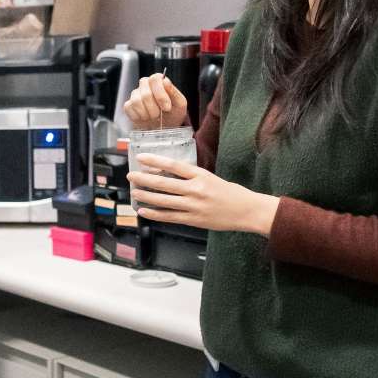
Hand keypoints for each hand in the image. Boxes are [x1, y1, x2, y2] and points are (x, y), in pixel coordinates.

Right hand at [125, 74, 189, 131]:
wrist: (164, 127)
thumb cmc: (173, 113)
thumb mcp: (179, 104)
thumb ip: (174, 92)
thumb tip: (165, 81)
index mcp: (158, 81)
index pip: (155, 79)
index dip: (160, 94)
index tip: (167, 107)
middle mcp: (145, 85)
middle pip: (145, 93)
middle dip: (154, 108)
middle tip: (159, 115)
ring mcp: (135, 94)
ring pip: (136, 101)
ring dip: (146, 113)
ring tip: (153, 117)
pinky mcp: (128, 105)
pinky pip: (129, 108)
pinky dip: (138, 116)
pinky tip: (145, 118)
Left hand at [127, 154, 279, 235]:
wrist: (246, 211)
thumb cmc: (228, 192)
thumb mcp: (210, 177)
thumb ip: (190, 176)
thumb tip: (165, 173)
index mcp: (200, 175)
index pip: (173, 165)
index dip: (155, 161)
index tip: (141, 157)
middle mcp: (195, 189)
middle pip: (164, 183)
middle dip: (144, 179)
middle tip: (131, 175)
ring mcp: (193, 206)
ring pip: (164, 200)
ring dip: (146, 196)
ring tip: (134, 192)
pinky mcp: (193, 220)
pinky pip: (169, 217)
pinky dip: (154, 214)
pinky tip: (144, 210)